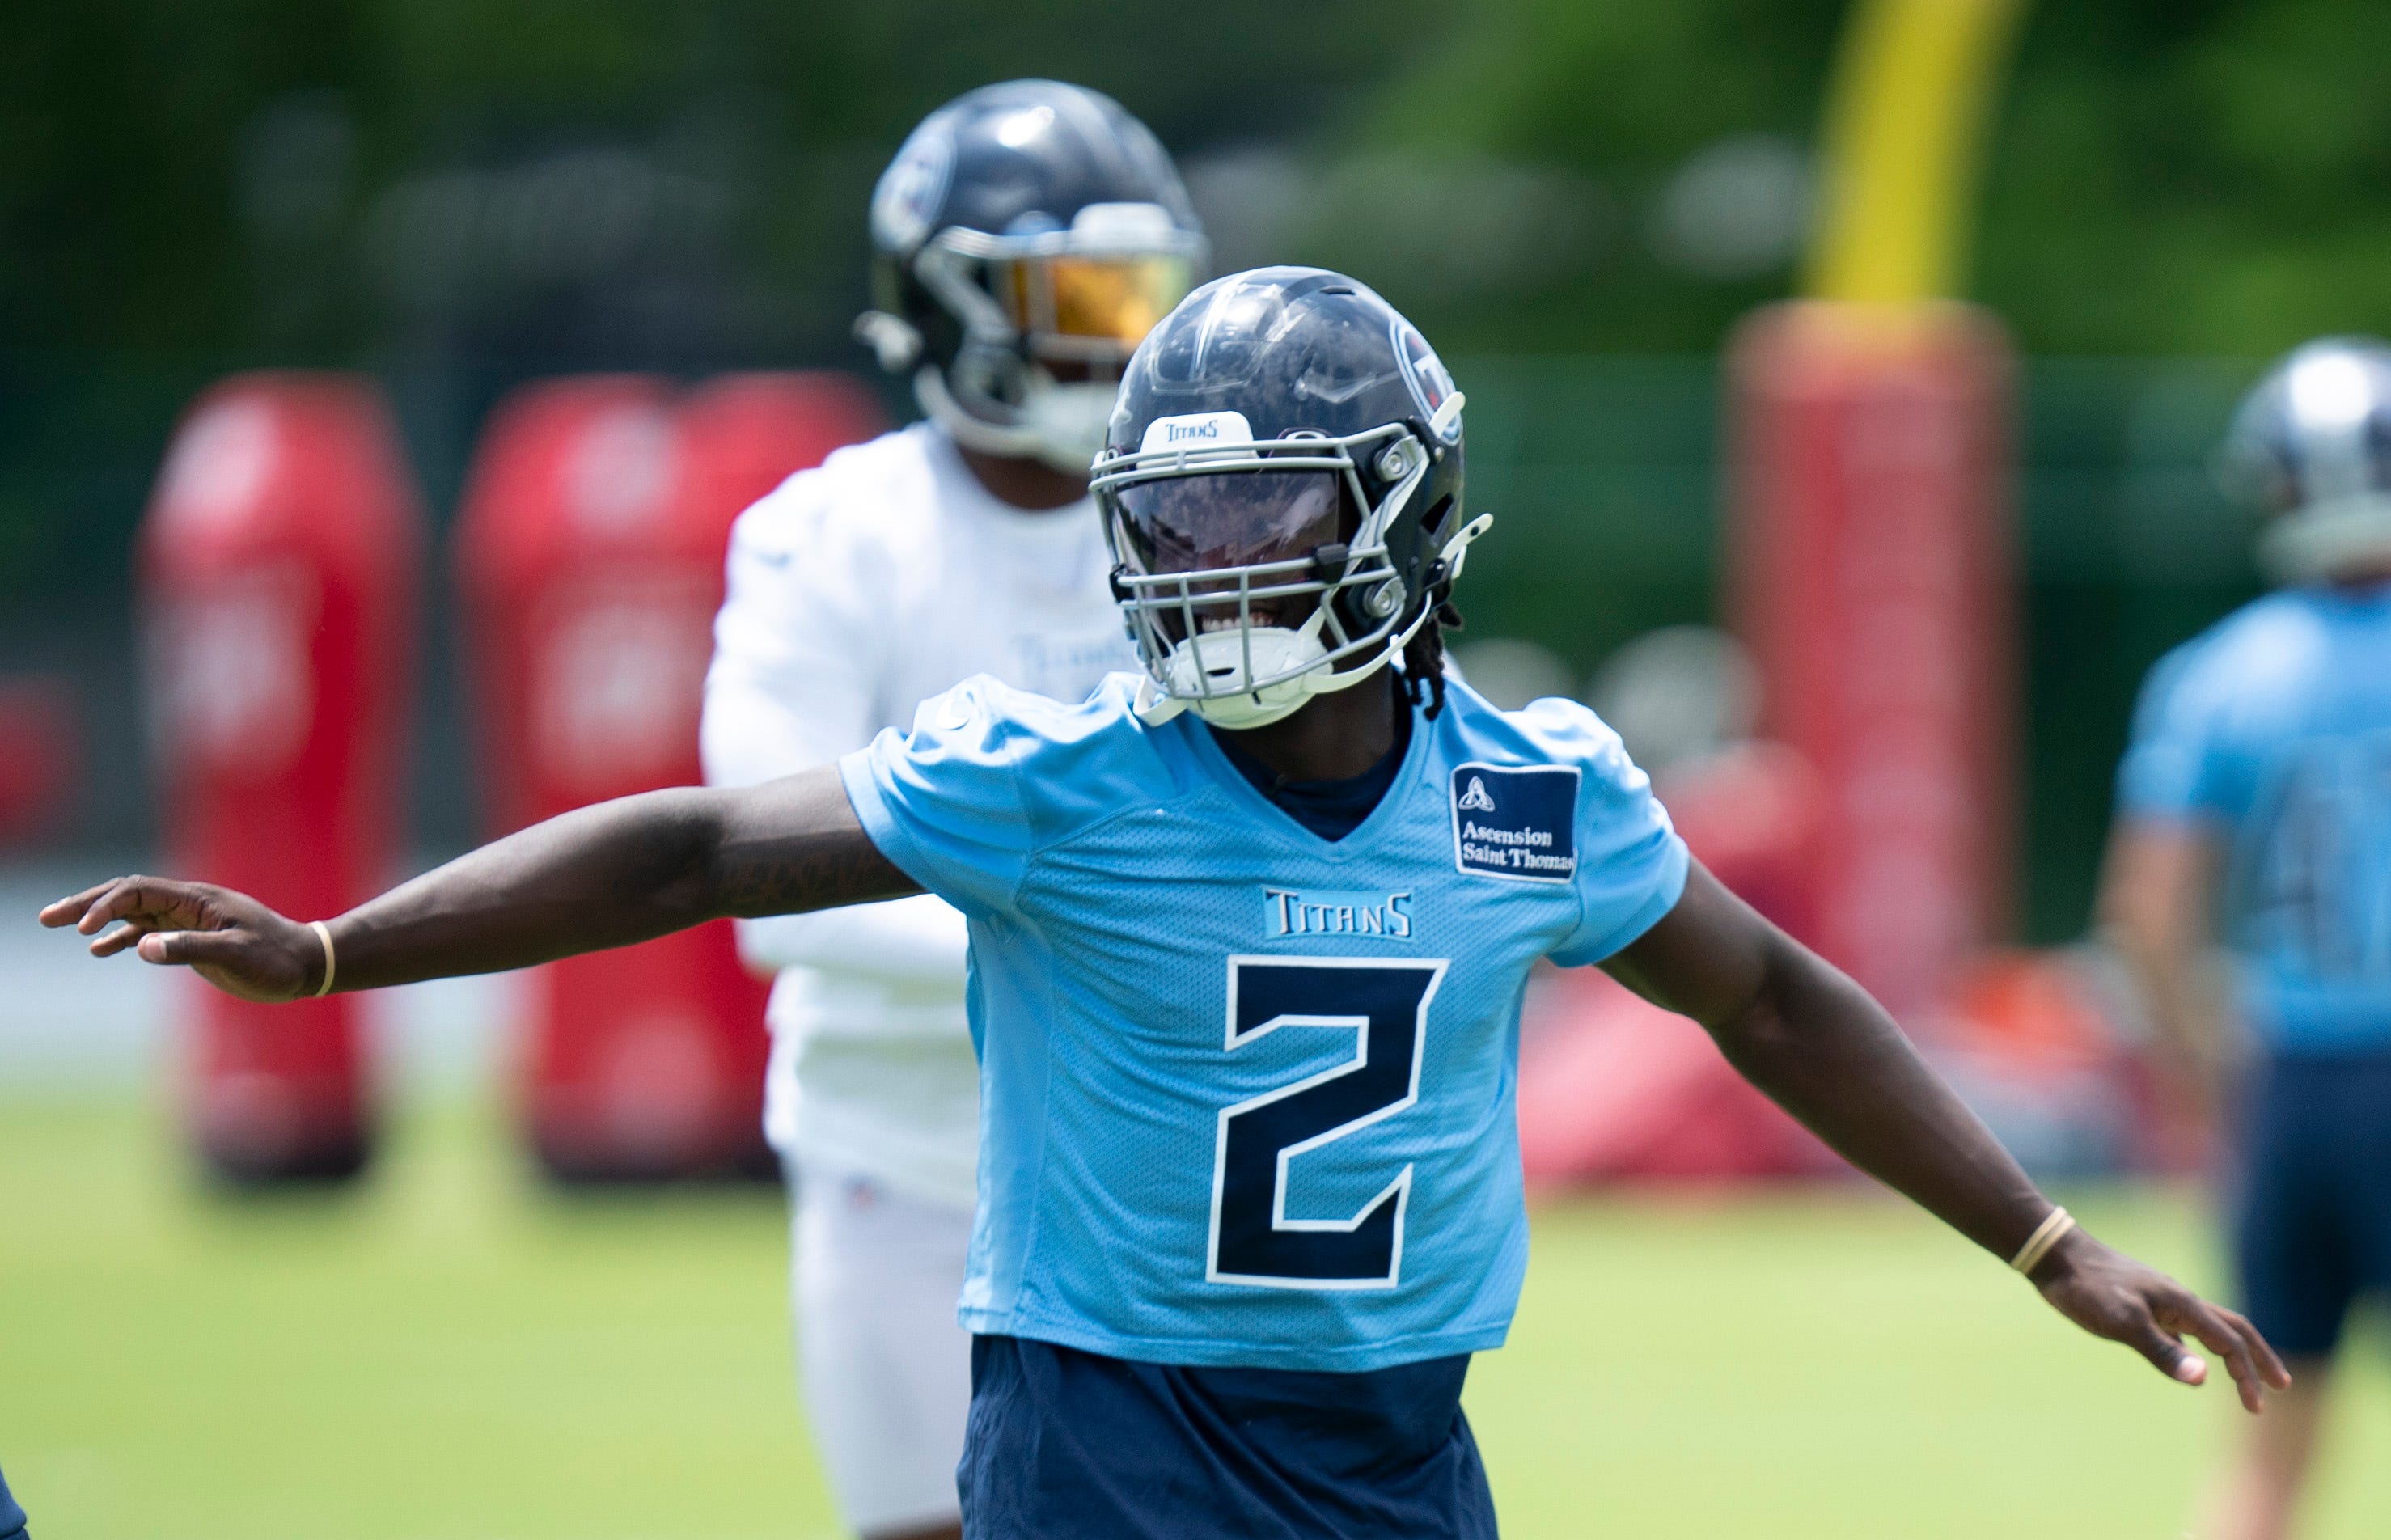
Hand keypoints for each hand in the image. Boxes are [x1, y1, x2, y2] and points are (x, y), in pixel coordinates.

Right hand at [38, 876, 323, 1002]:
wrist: (306, 965)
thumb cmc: (276, 959)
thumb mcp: (234, 956)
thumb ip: (189, 949)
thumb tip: (141, 946)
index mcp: (197, 899)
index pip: (140, 890)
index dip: (107, 905)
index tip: (84, 930)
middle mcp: (189, 904)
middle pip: (127, 894)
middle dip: (86, 903)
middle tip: (46, 918)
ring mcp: (188, 919)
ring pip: (133, 911)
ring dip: (96, 917)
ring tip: (58, 926)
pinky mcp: (192, 938)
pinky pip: (147, 931)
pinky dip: (121, 938)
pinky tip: (97, 950)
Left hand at [2032, 1227, 2288, 1412]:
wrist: (2055, 1255)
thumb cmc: (2086, 1288)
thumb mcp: (2122, 1323)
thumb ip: (2162, 1351)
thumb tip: (2204, 1380)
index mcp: (2183, 1304)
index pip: (2230, 1343)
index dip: (2248, 1375)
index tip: (2257, 1408)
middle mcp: (2179, 1300)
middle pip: (2234, 1329)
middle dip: (2260, 1358)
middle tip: (2282, 1386)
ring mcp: (2162, 1300)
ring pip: (2211, 1326)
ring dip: (2233, 1350)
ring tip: (2245, 1375)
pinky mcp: (2143, 1303)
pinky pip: (2185, 1326)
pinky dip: (2200, 1345)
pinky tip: (2191, 1359)